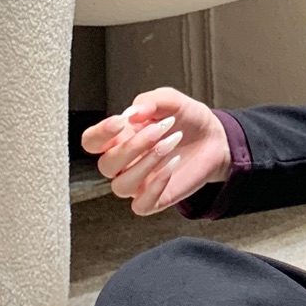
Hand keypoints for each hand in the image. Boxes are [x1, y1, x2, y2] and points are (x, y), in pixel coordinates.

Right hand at [80, 88, 231, 215]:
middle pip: (106, 166)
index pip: (91, 142)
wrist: (215, 138)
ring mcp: (137, 183)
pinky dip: (154, 187)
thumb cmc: (187, 119)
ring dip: (146, 164)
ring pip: (121, 186)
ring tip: (172, 143)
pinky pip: (140, 205)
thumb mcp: (170, 100)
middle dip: (132, 147)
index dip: (100, 133)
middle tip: (160, 129)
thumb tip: (130, 112)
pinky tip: (171, 166)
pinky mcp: (155, 199)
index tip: (121, 121)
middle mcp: (123, 163)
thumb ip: (149, 101)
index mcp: (119, 138)